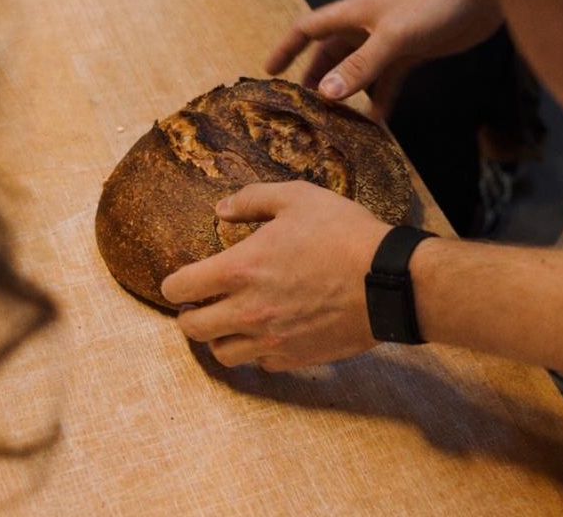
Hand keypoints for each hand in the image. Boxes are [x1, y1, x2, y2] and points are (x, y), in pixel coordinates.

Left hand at [160, 181, 387, 370]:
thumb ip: (253, 199)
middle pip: (193, 330)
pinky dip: (254, 350)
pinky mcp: (296, 358)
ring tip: (226, 321)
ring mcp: (272, 339)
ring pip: (222, 354)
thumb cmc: (343, 233)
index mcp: (240, 269)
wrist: (388, 280)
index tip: (179, 281)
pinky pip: (260, 364)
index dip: (173, 284)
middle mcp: (248, 311)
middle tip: (197, 304)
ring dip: (217, 337)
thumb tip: (221, 208)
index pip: (181, 288)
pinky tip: (265, 331)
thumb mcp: (297, 198)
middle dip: (188, 315)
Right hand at [266, 0, 502, 117]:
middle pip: (329, 54)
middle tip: (300, 107)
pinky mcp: (412, 53)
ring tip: (333, 122)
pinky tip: (378, 124)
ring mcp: (389, 41)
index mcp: (352, 14)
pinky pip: (388, 81)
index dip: (286, 47)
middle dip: (313, 78)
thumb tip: (324, 94)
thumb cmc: (435, 1)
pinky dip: (380, 100)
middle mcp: (365, 27)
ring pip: (357, 71)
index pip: (307, 29)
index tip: (268, 71)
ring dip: (346, 94)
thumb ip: (362, 65)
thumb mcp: (394, 35)